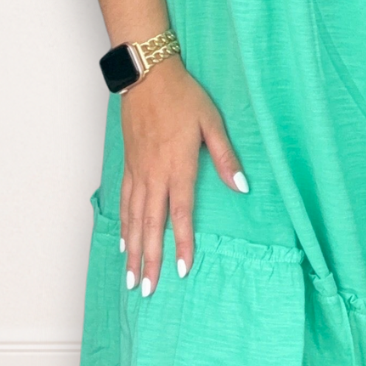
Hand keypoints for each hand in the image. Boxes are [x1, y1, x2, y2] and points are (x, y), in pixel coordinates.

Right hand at [118, 55, 247, 296]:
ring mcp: (138, 171)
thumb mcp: (212, 121)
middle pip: (152, 224)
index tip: (183, 271)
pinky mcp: (128, 164)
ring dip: (133, 249)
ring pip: (134, 218)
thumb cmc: (183, 96)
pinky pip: (124, 201)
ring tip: (131, 277)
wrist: (147, 76)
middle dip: (150, 259)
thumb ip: (225, 156)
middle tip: (147, 289)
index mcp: (179, 166)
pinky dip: (124, 224)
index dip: (183, 243)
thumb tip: (242, 187)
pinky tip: (124, 241)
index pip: (182, 213)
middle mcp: (155, 174)